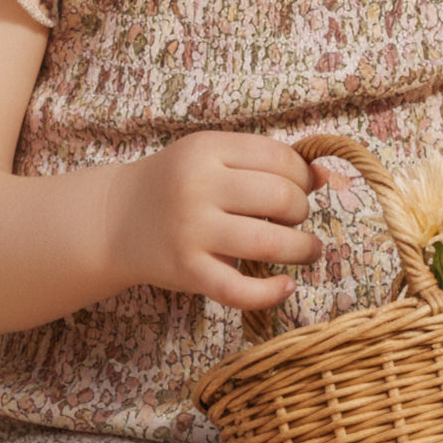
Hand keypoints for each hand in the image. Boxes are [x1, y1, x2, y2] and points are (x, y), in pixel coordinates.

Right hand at [104, 132, 326, 310]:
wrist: (115, 219)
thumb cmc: (176, 185)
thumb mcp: (211, 156)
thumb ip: (263, 161)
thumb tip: (326, 174)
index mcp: (207, 149)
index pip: (280, 158)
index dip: (303, 176)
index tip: (303, 189)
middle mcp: (198, 186)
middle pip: (281, 198)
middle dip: (301, 212)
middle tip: (295, 220)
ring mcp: (192, 230)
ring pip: (271, 243)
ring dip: (303, 249)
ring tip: (306, 251)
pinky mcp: (188, 271)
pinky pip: (240, 290)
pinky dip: (272, 293)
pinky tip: (285, 286)